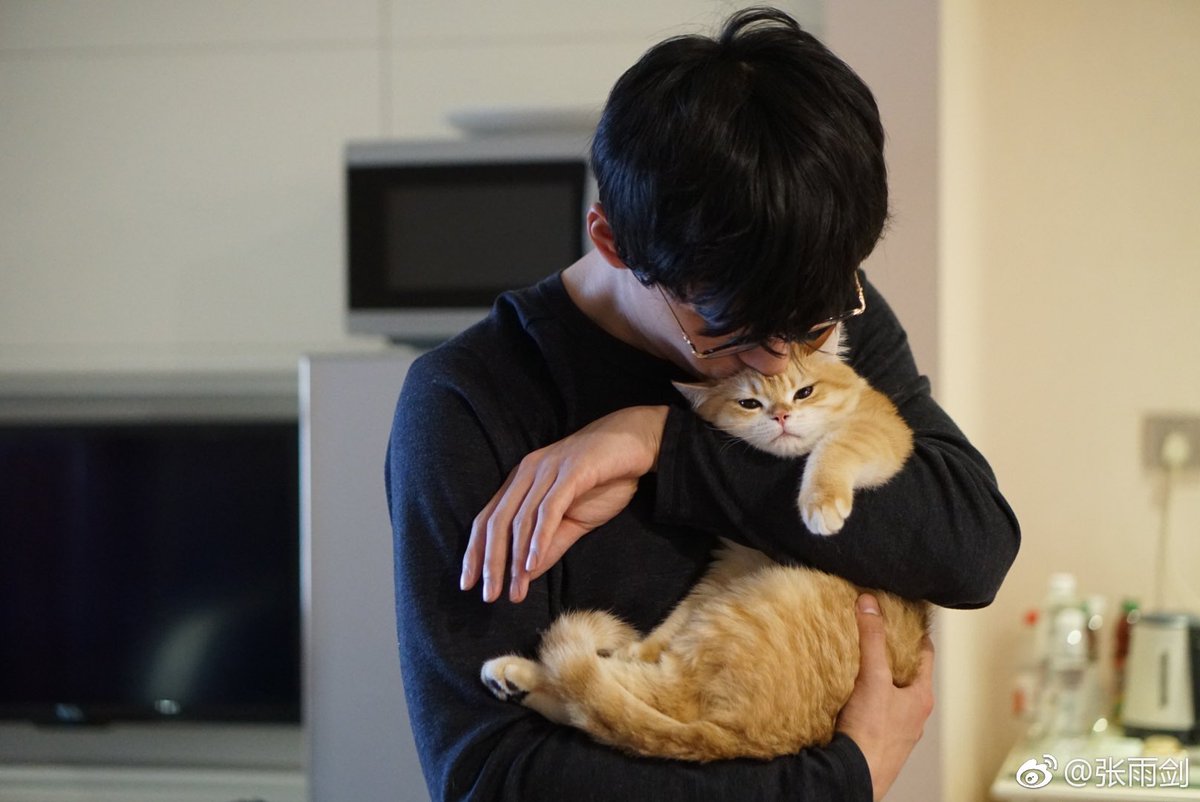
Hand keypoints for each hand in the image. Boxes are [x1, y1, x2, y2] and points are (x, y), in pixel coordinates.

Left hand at [460, 406, 667, 602]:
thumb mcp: (574, 520)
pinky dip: (538, 538)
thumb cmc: (605, 479)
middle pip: (497, 522)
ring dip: (515, 559)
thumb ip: (549, 545)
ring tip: (515, 590)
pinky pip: (548, 509)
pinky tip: (533, 562)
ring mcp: (548, 470)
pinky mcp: (572, 471)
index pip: (487, 519)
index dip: (474, 552)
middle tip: (490, 596)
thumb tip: (525, 574)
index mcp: (522, 481)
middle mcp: (527, 472)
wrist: (638, 442)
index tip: (467, 584)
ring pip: (520, 519)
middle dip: (490, 562)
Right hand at [836, 594, 934, 801]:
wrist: (856, 775)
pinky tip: (849, 694)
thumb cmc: (872, 733)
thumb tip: (869, 603)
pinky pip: (875, 711)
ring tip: (858, 661)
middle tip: (875, 633)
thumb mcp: (873, 679)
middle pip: (907, 674)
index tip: (904, 615)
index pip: (925, 654)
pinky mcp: (878, 740)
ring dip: (878, 678)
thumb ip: (872, 640)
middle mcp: (913, 714)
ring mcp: (897, 730)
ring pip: (891, 694)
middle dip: (892, 654)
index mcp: (921, 697)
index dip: (915, 632)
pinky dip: (866, 698)